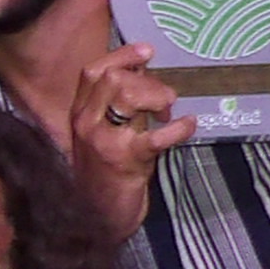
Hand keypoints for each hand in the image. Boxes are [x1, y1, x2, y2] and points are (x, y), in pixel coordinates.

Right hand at [65, 40, 190, 239]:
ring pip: (129, 97)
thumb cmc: (105, 174)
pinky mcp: (126, 161)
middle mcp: (86, 124)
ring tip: (168, 113)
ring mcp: (104, 142)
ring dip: (158, 98)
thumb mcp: (101, 135)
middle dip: (146, 81)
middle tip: (163, 99)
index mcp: (79, 114)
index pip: (92, 71)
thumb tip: (144, 72)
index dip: (121, 55)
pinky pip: (156, 136)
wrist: (97, 217)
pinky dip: (178, 127)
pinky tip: (189, 125)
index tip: (147, 51)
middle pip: (113, 79)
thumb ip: (114, 106)